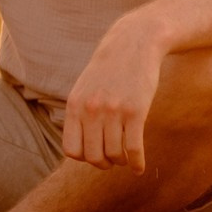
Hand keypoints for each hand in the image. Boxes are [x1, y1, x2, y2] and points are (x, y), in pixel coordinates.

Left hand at [61, 12, 167, 170]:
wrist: (133, 43)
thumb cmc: (109, 70)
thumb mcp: (84, 88)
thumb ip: (79, 113)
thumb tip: (78, 148)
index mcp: (75, 106)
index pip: (71, 150)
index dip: (84, 157)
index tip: (95, 154)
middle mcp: (91, 110)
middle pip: (93, 157)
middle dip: (103, 164)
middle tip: (112, 161)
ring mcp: (113, 111)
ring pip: (115, 155)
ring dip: (121, 162)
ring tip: (125, 159)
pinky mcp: (136, 111)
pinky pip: (134, 148)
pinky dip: (137, 163)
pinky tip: (139, 168)